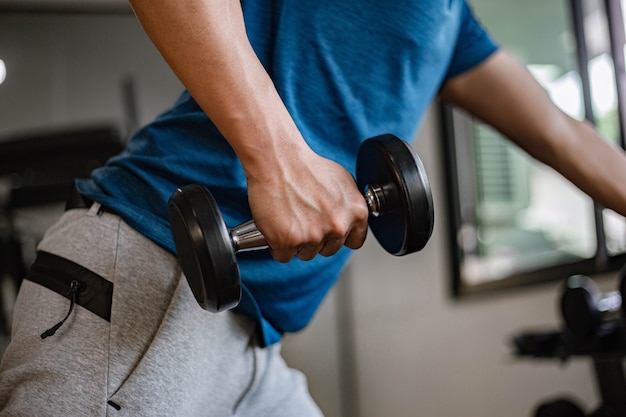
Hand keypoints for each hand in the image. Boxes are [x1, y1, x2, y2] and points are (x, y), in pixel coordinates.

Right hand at [246, 146, 368, 262]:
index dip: (339, 237)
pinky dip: (276, 244)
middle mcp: (338, 227)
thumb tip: (348, 218)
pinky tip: (276, 225)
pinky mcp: (289, 242)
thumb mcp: (342, 181)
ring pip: (306, 254)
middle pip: (328, 250)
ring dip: (296, 242)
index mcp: (356, 212)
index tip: (329, 233)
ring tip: (289, 218)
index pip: (354, 242)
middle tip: (303, 219)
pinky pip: (283, 255)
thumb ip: (348, 206)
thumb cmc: (306, 167)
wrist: (278, 161)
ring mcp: (314, 236)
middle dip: (316, 239)